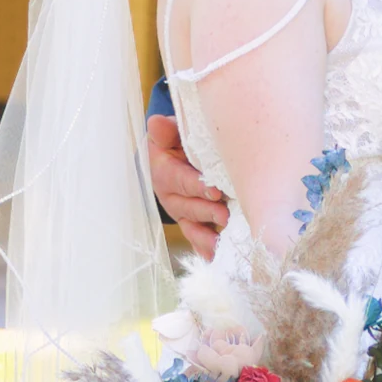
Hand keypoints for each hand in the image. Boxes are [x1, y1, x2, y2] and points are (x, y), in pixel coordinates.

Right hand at [148, 115, 228, 258]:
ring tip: (221, 243)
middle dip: (206, 211)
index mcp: (164, 171)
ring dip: (206, 235)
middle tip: (225, 214)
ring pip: (192, 225)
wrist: (172, 158)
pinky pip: (196, 239)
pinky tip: (215, 258)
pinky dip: (204, 249)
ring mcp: (180, 212)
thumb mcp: (170, 133)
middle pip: (187, 205)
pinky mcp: (190, 223)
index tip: (214, 190)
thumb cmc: (175, 143)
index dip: (195, 185)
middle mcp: (170, 195)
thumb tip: (157, 123)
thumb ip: (166, 130)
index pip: (178, 179)